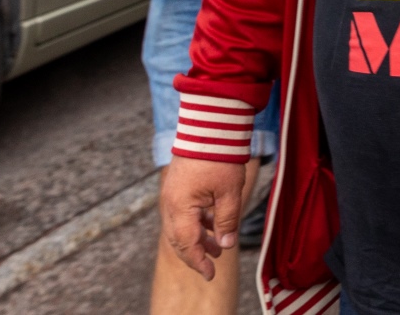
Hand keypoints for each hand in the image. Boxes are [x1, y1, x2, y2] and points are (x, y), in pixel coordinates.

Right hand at [159, 156, 246, 281]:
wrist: (209, 126)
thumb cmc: (219, 157)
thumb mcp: (229, 192)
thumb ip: (227, 220)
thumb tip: (226, 244)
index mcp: (180, 208)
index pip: (186, 244)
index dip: (198, 262)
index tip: (210, 274)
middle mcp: (170, 204)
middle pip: (179, 238)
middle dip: (196, 253)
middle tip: (212, 265)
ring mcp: (172, 195)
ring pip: (181, 226)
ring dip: (198, 238)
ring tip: (217, 247)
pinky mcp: (178, 187)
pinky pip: (184, 213)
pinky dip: (197, 222)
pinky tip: (213, 225)